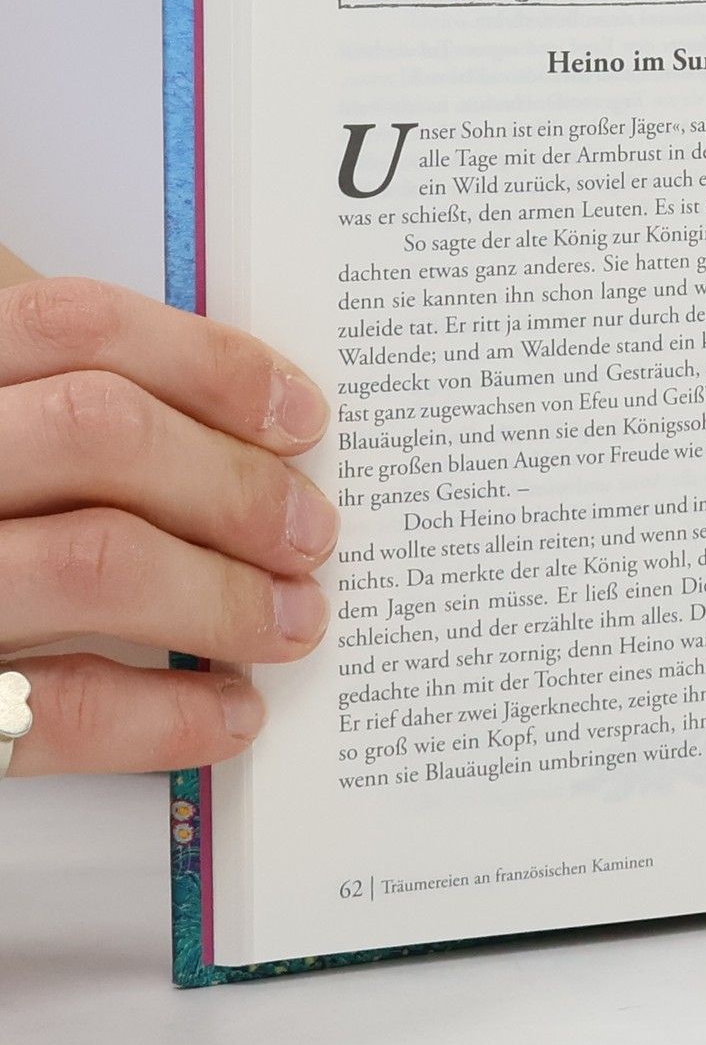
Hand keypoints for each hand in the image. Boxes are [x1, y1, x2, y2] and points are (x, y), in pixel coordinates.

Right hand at [0, 272, 334, 773]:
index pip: (76, 329)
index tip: (301, 417)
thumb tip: (241, 412)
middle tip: (310, 531)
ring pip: (93, 561)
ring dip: (223, 596)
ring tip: (293, 621)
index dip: (210, 366)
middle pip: (101, 433)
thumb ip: (56, 391)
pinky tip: (231, 710)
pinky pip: (60, 710)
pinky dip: (169, 715)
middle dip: (234, 484)